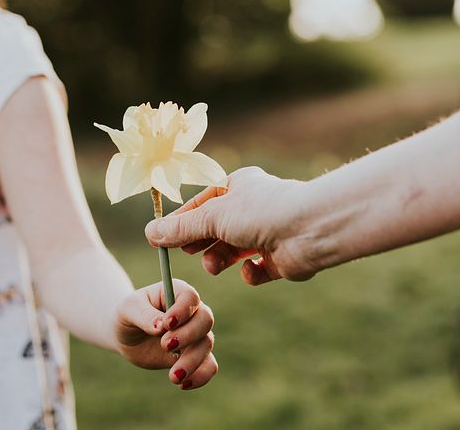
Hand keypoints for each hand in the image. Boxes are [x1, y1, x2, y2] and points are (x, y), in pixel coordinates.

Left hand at [115, 280, 216, 389]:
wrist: (127, 336)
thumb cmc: (128, 314)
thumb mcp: (128, 309)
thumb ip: (144, 315)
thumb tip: (160, 326)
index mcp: (177, 293)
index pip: (190, 297)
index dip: (182, 310)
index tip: (166, 324)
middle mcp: (191, 312)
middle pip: (205, 319)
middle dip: (188, 335)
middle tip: (165, 345)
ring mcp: (195, 334)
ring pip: (207, 344)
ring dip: (192, 361)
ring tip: (173, 376)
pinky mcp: (194, 355)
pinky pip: (209, 365)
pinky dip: (201, 376)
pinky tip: (182, 384)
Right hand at [145, 166, 316, 283]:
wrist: (309, 231)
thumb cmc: (260, 212)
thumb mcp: (212, 217)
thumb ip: (181, 228)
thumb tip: (150, 233)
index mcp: (238, 186)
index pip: (202, 204)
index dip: (182, 221)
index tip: (161, 239)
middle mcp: (253, 208)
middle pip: (216, 228)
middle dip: (200, 242)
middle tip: (187, 253)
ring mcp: (267, 233)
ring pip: (233, 250)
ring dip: (219, 259)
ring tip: (213, 266)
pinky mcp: (279, 258)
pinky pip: (256, 269)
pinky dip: (250, 272)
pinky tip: (250, 269)